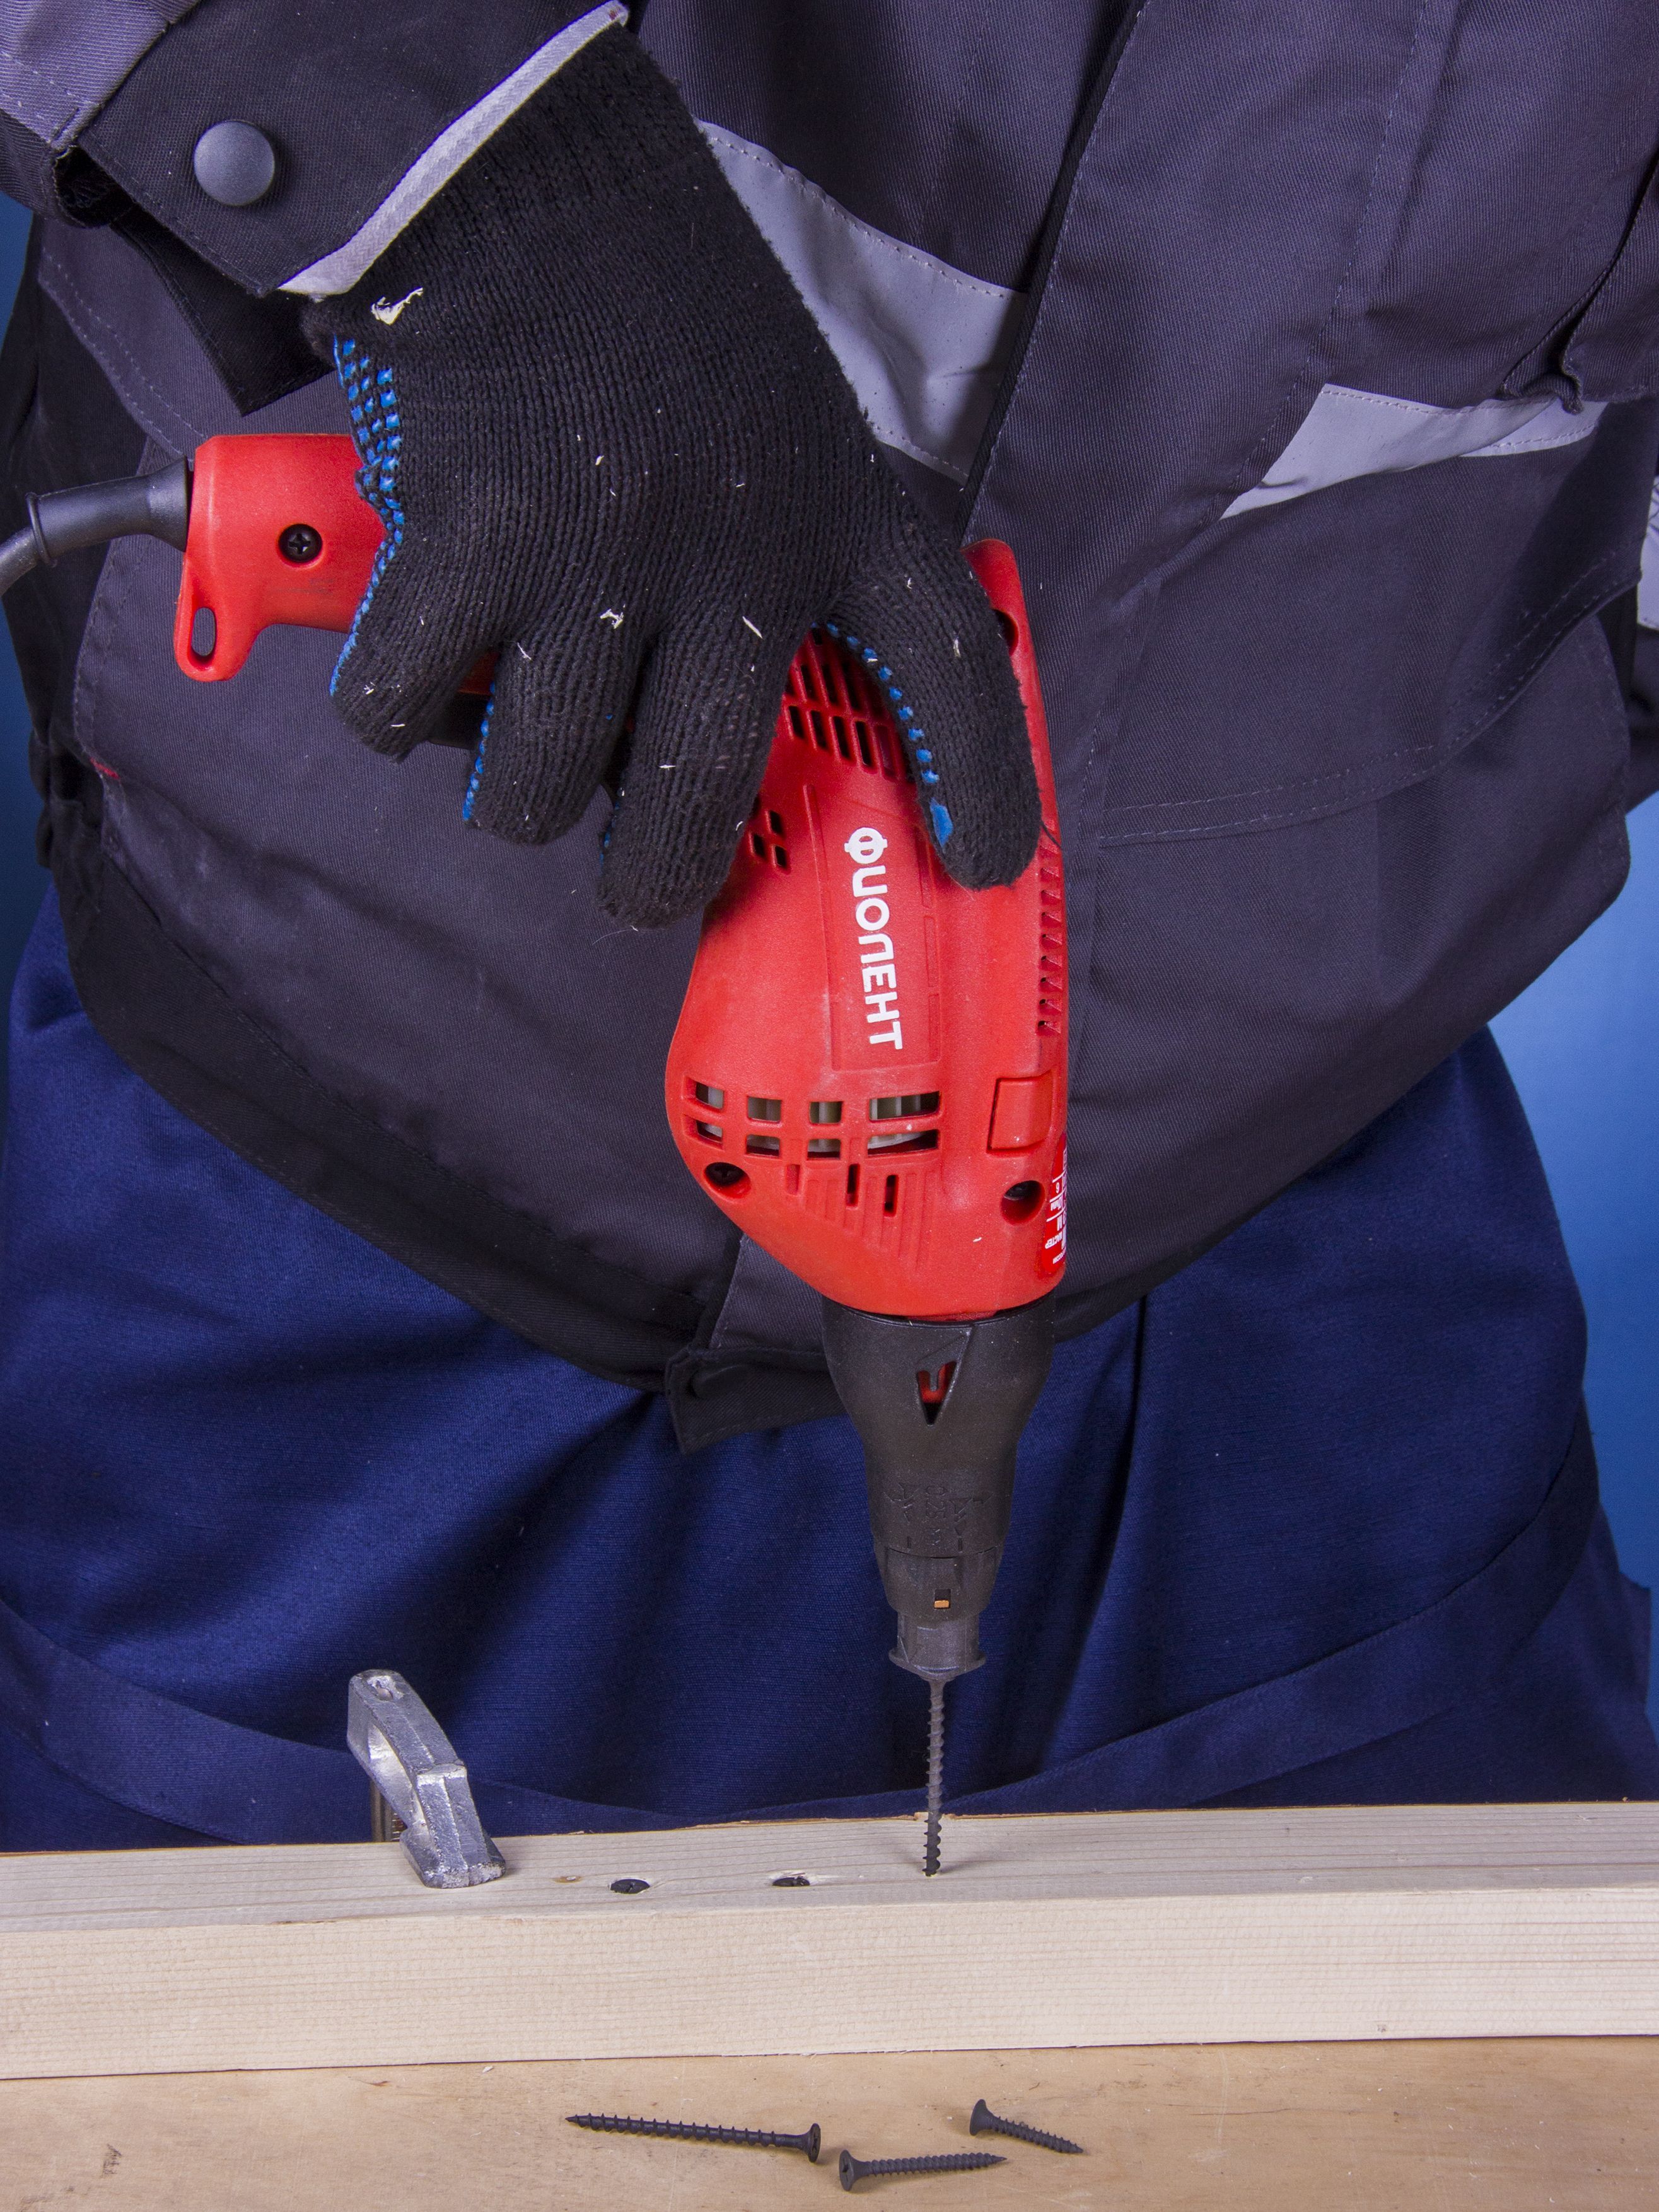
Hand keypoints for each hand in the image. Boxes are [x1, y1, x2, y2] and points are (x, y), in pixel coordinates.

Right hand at [304, 28, 1038, 927]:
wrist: (528, 181)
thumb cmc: (666, 324)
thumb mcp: (792, 428)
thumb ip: (801, 561)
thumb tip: (763, 720)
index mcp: (836, 515)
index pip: (947, 669)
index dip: (978, 785)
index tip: (977, 863)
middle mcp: (734, 550)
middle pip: (691, 795)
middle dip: (649, 876)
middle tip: (633, 879)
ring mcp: (600, 552)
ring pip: (530, 782)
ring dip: (508, 791)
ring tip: (505, 738)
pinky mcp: (470, 534)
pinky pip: (404, 703)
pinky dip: (394, 711)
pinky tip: (416, 668)